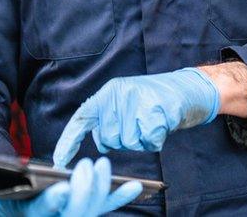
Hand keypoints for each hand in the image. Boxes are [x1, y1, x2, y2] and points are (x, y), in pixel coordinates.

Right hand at [0, 157, 140, 215]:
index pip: (44, 214)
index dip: (54, 203)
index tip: (63, 188)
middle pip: (77, 215)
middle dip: (87, 192)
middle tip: (91, 165)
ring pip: (93, 213)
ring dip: (104, 192)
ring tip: (104, 165)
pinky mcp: (84, 216)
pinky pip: (105, 211)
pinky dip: (120, 199)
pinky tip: (137, 187)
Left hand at [52, 68, 220, 167]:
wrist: (186, 88)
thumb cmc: (154, 99)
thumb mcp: (125, 101)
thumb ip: (109, 118)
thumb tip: (101, 142)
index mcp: (108, 93)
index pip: (82, 117)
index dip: (69, 139)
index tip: (60, 159)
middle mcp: (119, 95)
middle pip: (108, 138)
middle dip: (122, 139)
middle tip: (138, 124)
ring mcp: (137, 103)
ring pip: (127, 143)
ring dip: (140, 140)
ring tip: (150, 122)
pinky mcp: (155, 112)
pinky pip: (148, 143)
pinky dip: (155, 140)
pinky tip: (160, 125)